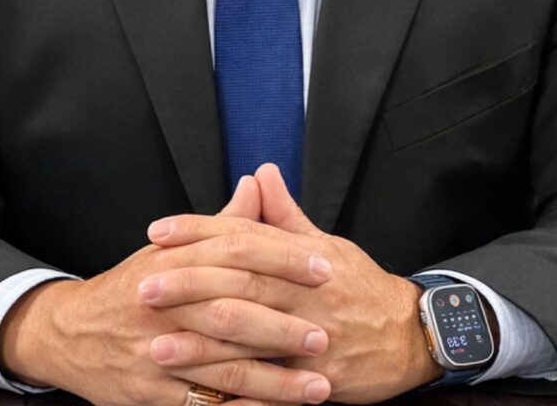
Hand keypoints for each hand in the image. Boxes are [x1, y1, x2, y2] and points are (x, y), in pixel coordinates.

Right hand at [0, 175, 333, 405]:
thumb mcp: (169, 249)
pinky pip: (200, 405)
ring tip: (319, 386)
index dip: (282, 258)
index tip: (324, 267)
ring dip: (274, 380)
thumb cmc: (131, 287)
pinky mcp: (149, 394)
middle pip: (232, 309)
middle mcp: (164, 304)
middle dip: (283, 325)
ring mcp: (155, 352)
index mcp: (173, 261)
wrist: (68, 334)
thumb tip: (258, 183)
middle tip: (327, 334)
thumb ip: (220, 223)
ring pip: (222, 366)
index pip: (236, 251)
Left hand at [144, 164, 442, 402]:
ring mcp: (313, 336)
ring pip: (251, 334)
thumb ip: (285, 213)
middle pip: (241, 282)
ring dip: (201, 340)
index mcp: (305, 254)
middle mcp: (307, 291)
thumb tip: (260, 172)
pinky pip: (271, 384)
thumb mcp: (327, 244)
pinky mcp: (318, 379)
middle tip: (145, 283)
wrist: (412, 336)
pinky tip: (201, 390)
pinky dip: (235, 386)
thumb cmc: (362, 287)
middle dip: (190, 282)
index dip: (199, 231)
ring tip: (157, 340)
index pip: (244, 235)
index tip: (159, 231)